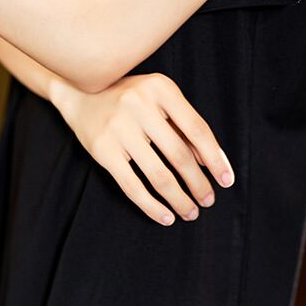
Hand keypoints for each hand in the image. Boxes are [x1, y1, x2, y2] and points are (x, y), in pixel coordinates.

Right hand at [52, 73, 234, 225]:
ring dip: (179, 199)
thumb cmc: (129, 98)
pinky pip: (132, 186)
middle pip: (179, 155)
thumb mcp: (159, 100)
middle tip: (208, 201)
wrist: (78, 92)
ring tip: (190, 212)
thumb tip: (211, 163)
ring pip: (158, 175)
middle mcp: (140, 106)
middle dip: (198, 184)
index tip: (227, 180)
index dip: (215, 158)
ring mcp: (119, 128)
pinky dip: (151, 205)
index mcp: (161, 89)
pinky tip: (165, 216)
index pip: (197, 130)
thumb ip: (183, 126)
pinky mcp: (102, 150)